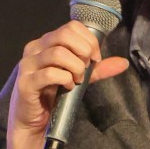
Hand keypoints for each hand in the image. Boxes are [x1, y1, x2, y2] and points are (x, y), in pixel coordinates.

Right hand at [8, 22, 130, 138]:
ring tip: (78, 79)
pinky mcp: (26, 82)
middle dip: (84, 51)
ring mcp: (28, 65)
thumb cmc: (53, 95)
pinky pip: (50, 74)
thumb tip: (123, 62)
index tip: (95, 58)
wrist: (33, 121)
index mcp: (46, 42)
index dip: (89, 40)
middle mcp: (35, 49)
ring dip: (76, 67)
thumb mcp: (79, 77)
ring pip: (58, 53)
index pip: (71, 27)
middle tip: (87, 68)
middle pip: (65, 34)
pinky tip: (68, 86)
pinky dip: (65, 79)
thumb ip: (98, 69)